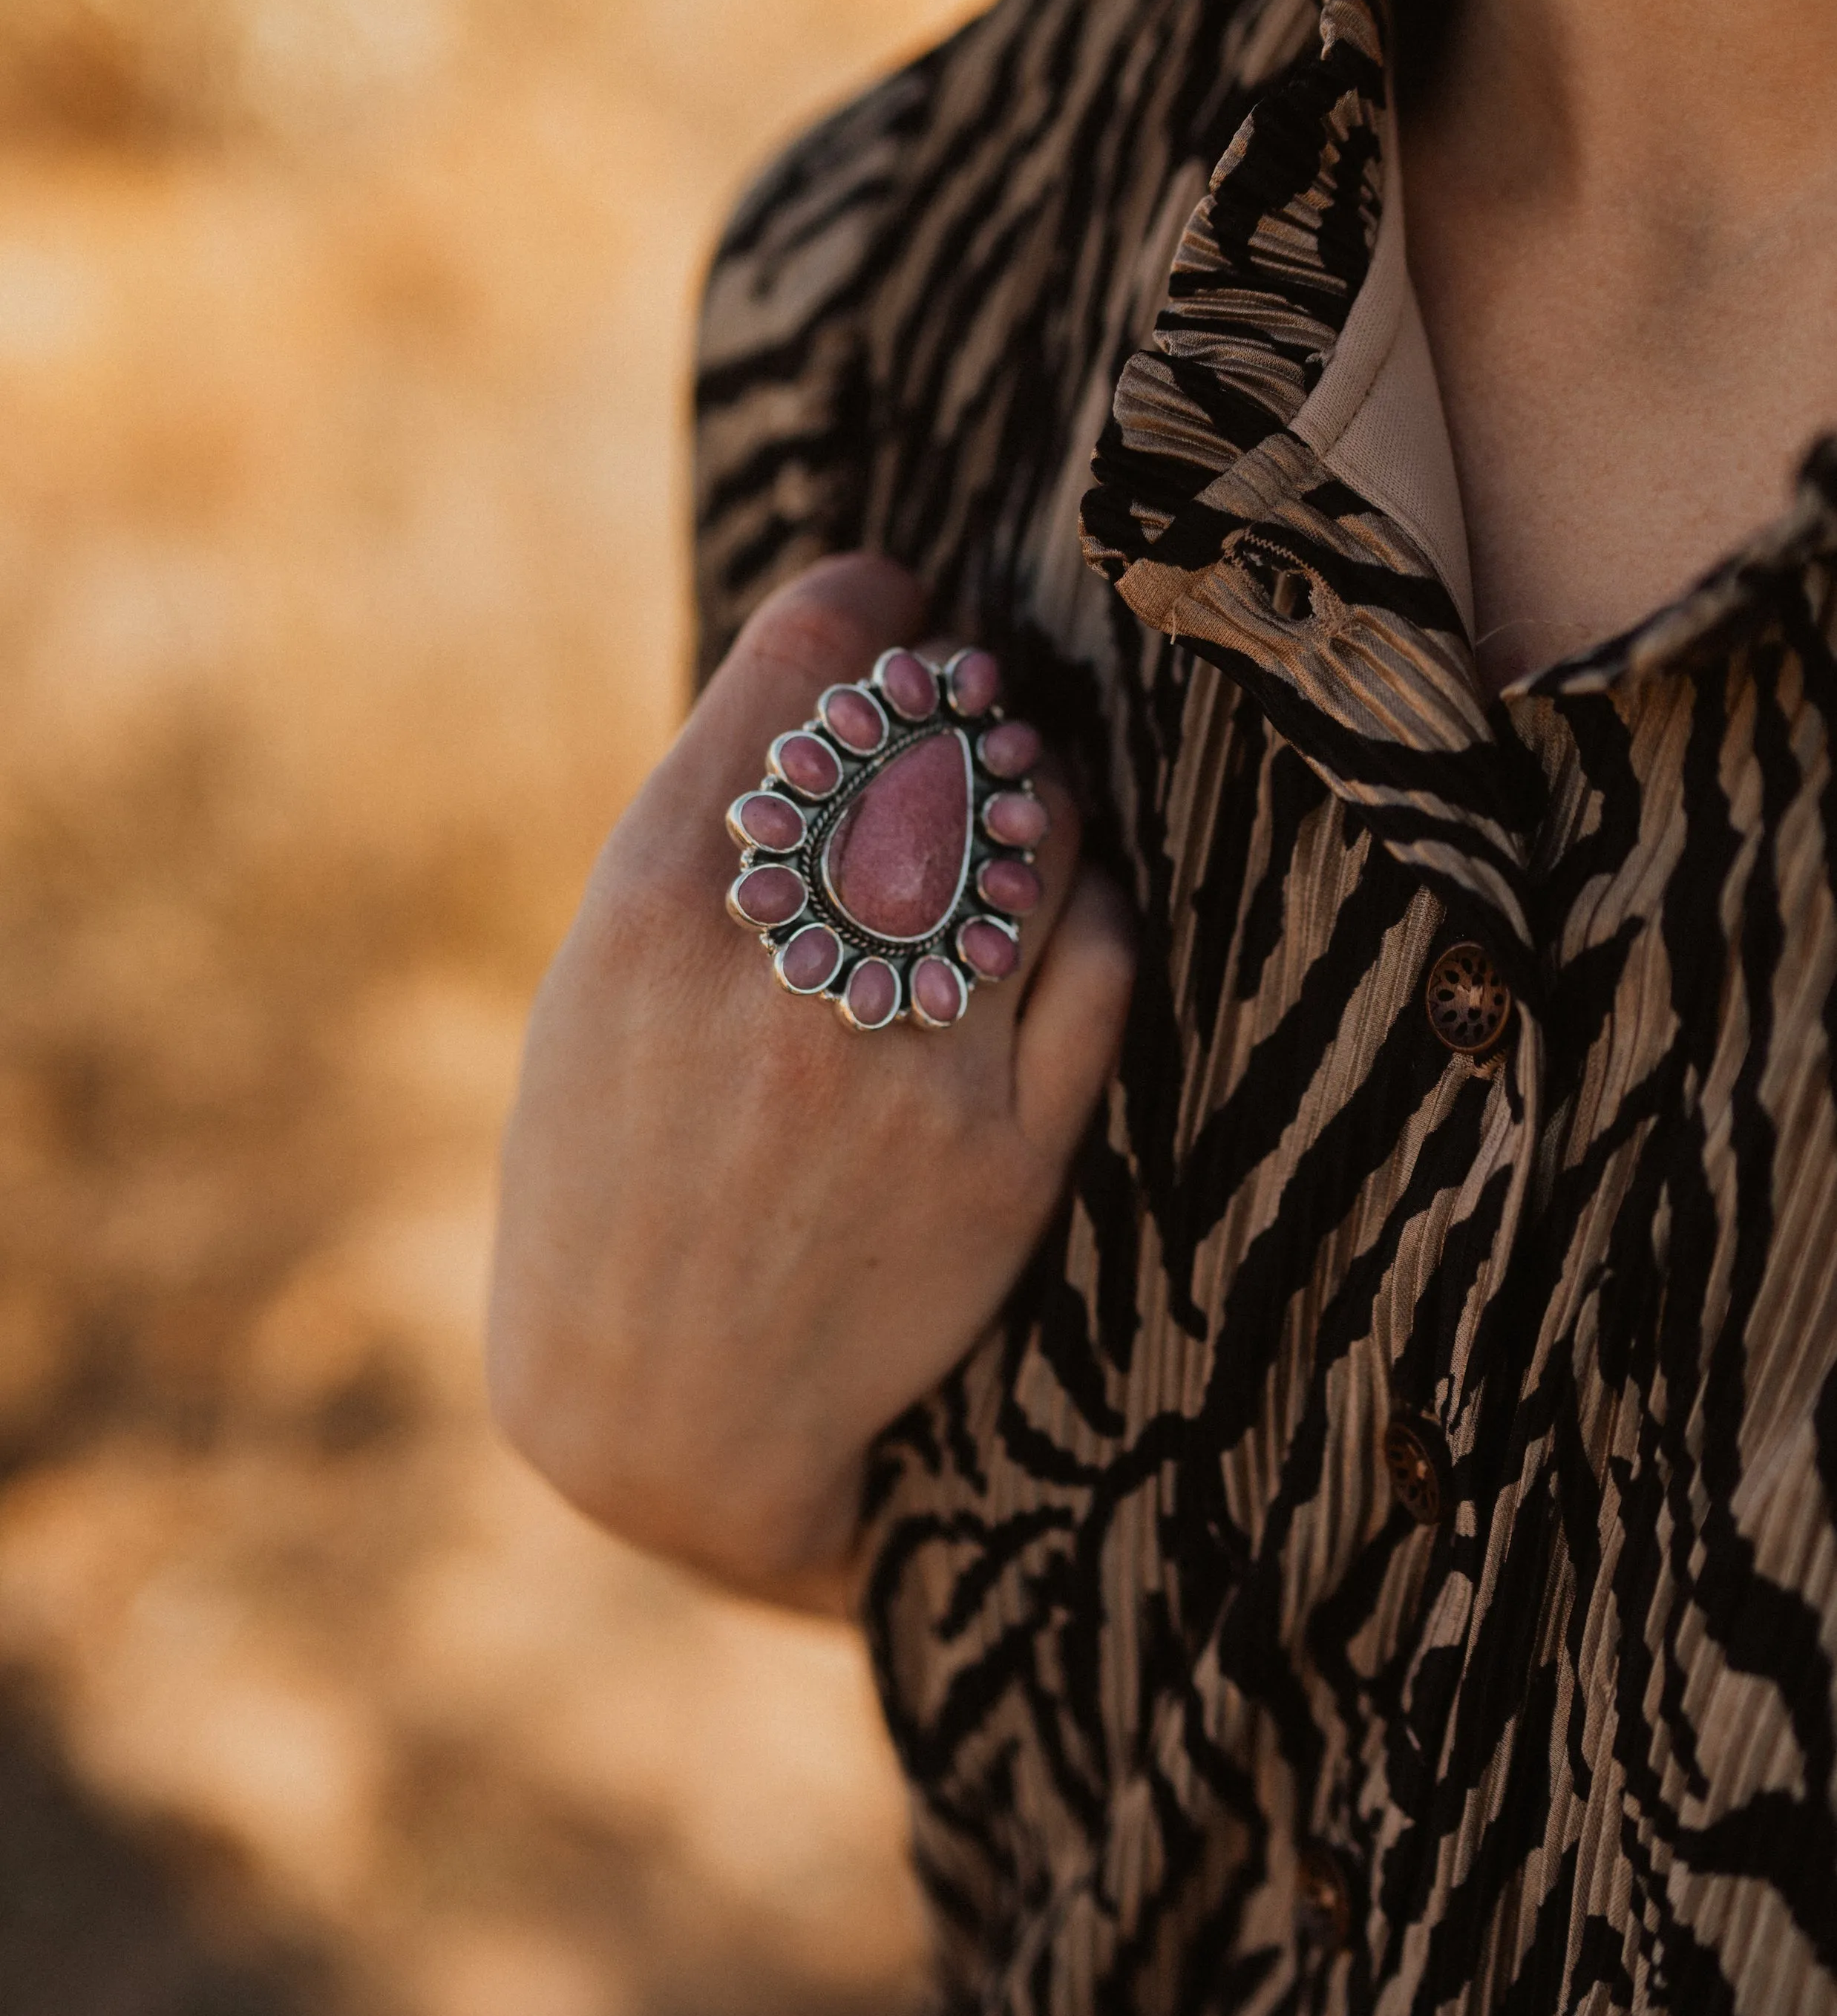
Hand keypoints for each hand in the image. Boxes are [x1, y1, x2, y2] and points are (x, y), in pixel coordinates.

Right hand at [486, 554, 1135, 1611]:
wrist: (662, 1422)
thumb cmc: (607, 1186)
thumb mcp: (594, 997)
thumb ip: (701, 839)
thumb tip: (835, 666)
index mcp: (651, 920)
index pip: (805, 665)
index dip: (867, 599)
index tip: (892, 593)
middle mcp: (782, 981)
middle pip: (937, 728)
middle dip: (960, 687)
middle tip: (963, 692)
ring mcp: (906, 1070)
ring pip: (1041, 832)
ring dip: (1040, 786)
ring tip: (1017, 794)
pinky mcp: (1008, 1161)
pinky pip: (1100, 960)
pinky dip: (1092, 902)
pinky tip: (1060, 903)